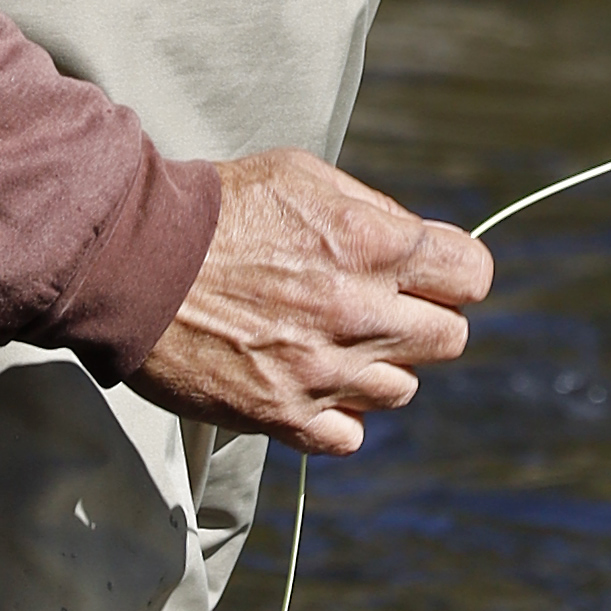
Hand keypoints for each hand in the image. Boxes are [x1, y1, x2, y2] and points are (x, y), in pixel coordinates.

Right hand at [127, 142, 492, 455]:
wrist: (138, 262)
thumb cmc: (218, 209)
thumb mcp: (303, 175)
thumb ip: (370, 209)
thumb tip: (413, 240)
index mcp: (371, 244)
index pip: (472, 275)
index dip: (455, 273)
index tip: (431, 274)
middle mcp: (359, 312)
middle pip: (450, 339)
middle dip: (425, 320)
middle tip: (381, 308)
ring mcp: (323, 371)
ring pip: (402, 391)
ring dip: (378, 367)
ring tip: (332, 341)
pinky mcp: (284, 416)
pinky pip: (349, 436)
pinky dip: (337, 415)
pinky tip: (310, 382)